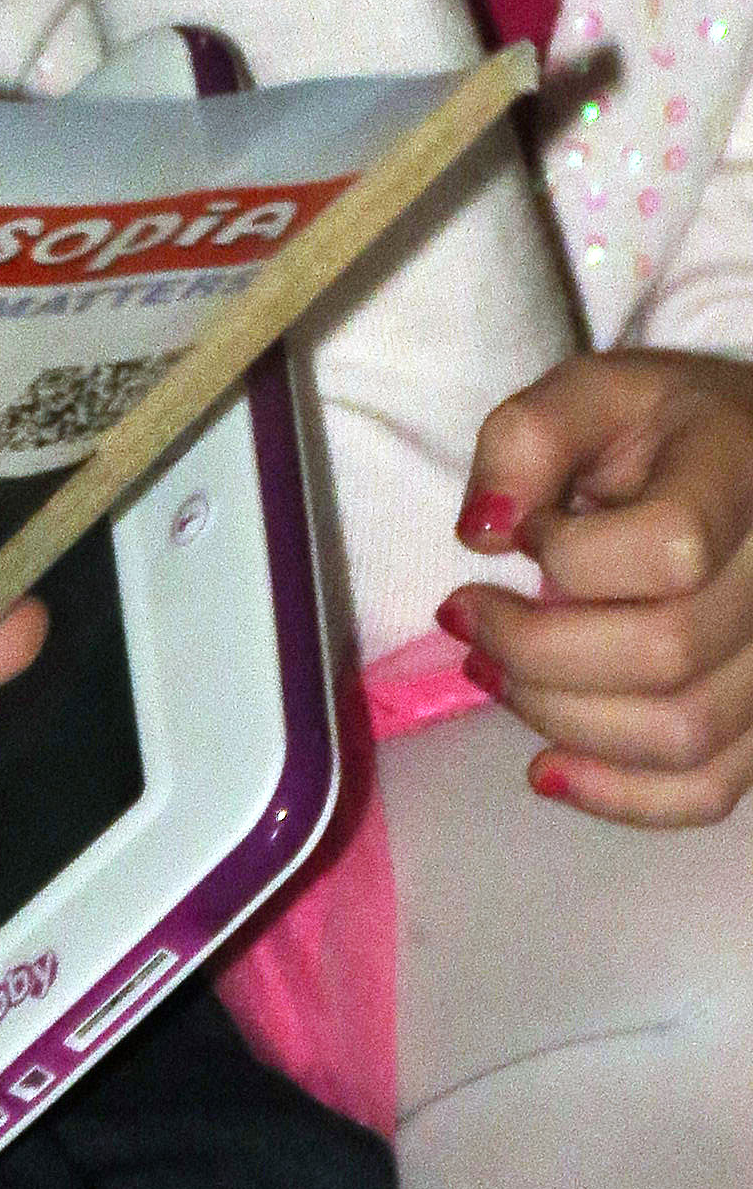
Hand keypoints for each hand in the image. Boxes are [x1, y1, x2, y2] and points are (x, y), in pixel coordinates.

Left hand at [439, 352, 752, 823]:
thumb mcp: (594, 392)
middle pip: (665, 655)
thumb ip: (528, 438)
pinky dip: (621, 796)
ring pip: (682, 737)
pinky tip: (550, 768)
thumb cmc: (666, 428)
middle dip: (534, 648)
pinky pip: (710, 792)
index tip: (516, 533)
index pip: (669, 549)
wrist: (752, 466)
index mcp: (743, 479)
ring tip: (492, 674)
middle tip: (465, 619)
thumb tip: (482, 532)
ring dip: (560, 719)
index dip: (570, 555)